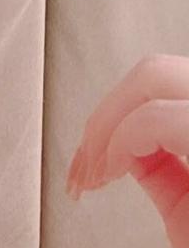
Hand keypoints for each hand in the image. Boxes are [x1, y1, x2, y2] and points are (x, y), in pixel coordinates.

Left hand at [65, 54, 188, 247]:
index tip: (89, 161)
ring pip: (152, 77)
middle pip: (154, 72)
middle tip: (84, 166)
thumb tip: (125, 147)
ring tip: (93, 176)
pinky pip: (155, 120)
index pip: (164, 81)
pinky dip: (117, 143)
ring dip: (104, 129)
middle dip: (103, 117)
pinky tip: (109, 174)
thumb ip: (164, 165)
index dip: (114, 114)